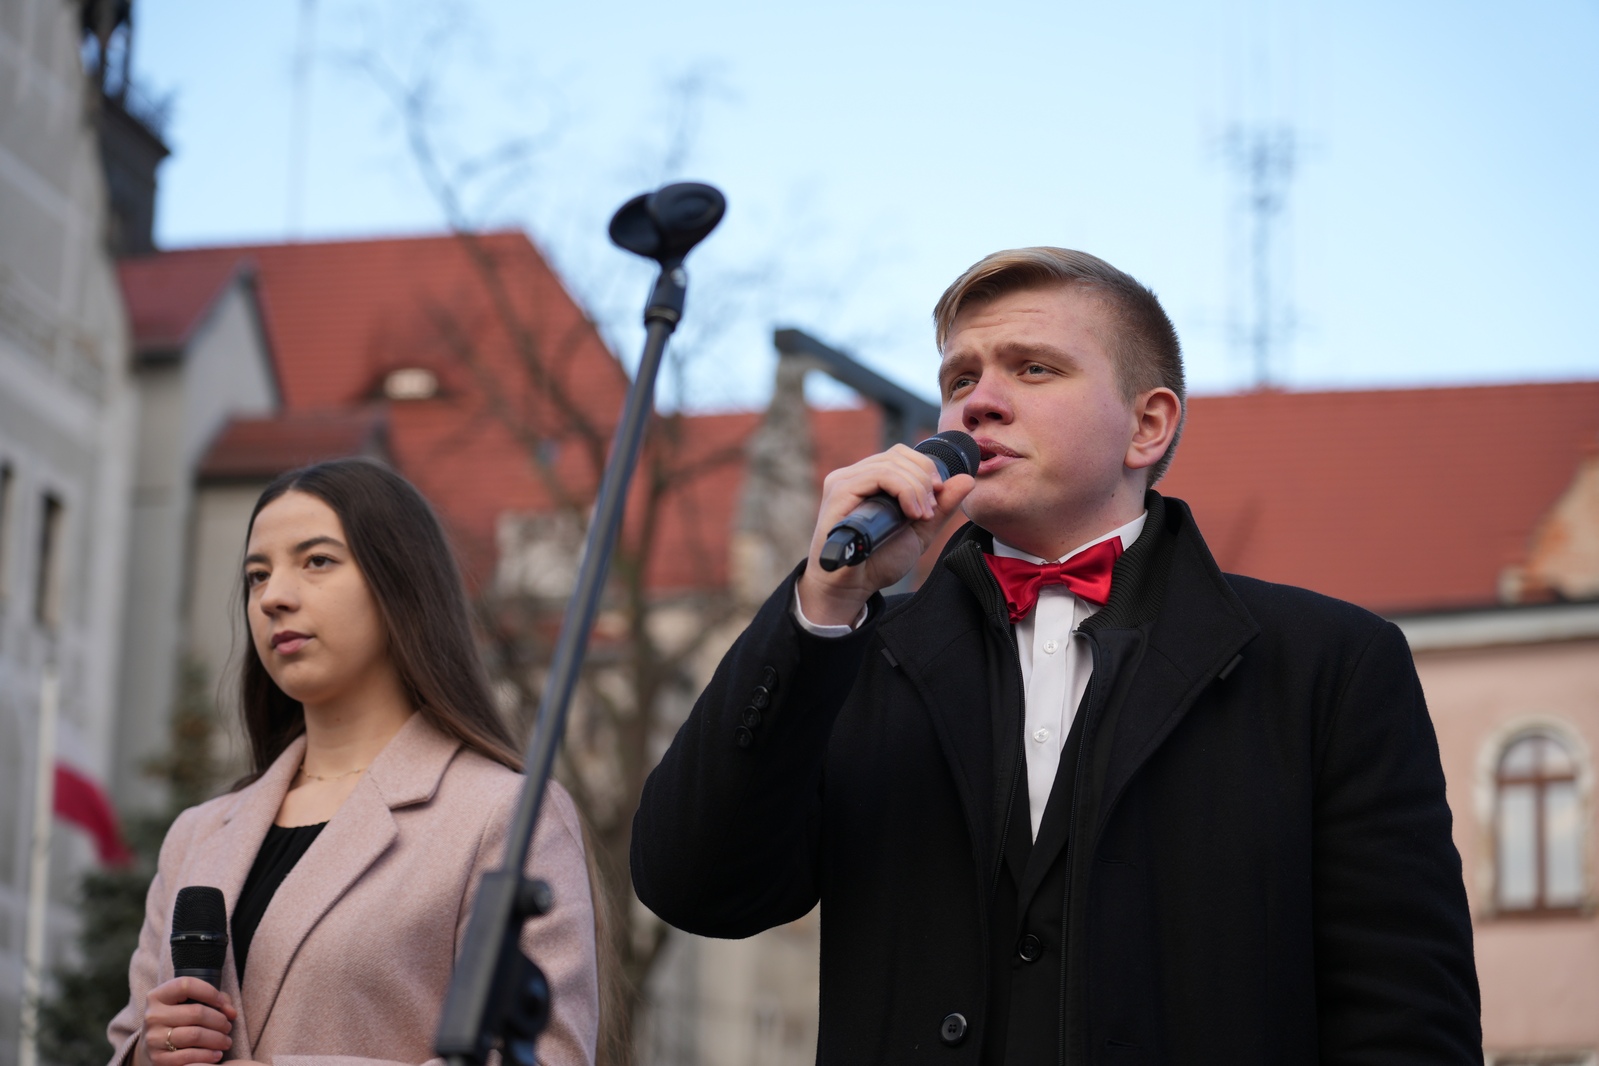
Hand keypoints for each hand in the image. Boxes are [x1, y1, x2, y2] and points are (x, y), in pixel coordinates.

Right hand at [139, 977, 235, 1065]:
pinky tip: (217, 1054)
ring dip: (217, 1039)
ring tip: (226, 1041)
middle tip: (228, 1027)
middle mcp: (152, 1016)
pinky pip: (188, 1056)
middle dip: (219, 1020)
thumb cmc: (178, 1020)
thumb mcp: (188, 1003)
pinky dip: (207, 1056)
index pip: (186, 985)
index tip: (223, 1003)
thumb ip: (213, 1000)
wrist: (152, 1047)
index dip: (210, 992)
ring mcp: (153, 1038)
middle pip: (196, 1012)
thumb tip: (231, 1012)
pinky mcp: (158, 1059)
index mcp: (158, 996)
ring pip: (194, 1035)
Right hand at [798, 443, 975, 624]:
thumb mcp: (920, 531)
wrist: (853, 587)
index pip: (901, 454)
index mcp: (869, 480)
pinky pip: (879, 475)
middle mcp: (854, 476)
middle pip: (899, 455)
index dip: (926, 468)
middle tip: (930, 510)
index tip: (938, 496)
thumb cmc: (880, 560)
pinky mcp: (840, 492)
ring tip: (922, 515)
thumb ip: (941, 507)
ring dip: (917, 488)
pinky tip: (911, 514)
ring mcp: (844, 481)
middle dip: (925, 480)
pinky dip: (904, 491)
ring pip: (892, 464)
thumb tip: (968, 479)